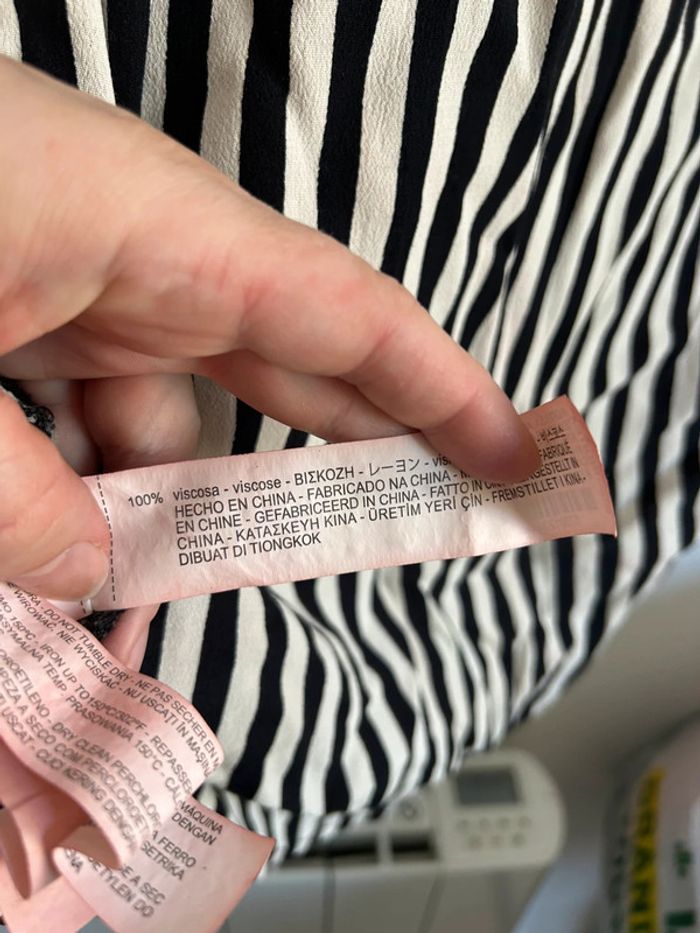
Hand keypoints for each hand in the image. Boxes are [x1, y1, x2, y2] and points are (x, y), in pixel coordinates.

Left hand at [0, 55, 538, 601]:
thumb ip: (11, 487)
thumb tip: (79, 576)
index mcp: (153, 226)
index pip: (346, 316)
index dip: (442, 392)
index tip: (510, 456)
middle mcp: (135, 254)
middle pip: (280, 377)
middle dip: (327, 472)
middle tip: (383, 547)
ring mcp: (73, 285)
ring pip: (157, 428)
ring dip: (142, 524)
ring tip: (107, 618)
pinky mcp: (20, 313)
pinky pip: (79, 419)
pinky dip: (70, 493)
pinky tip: (40, 555)